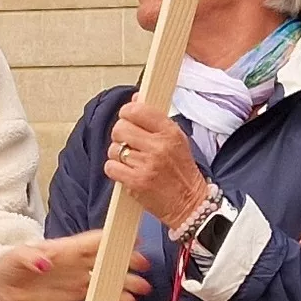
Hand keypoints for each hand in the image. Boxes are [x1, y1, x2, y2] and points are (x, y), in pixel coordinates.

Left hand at [0, 232, 150, 300]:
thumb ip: (30, 258)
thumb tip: (44, 260)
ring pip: (105, 278)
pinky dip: (112, 298)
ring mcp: (75, 279)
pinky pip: (97, 295)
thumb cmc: (8, 265)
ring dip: (124, 283)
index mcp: (63, 249)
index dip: (112, 239)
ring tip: (142, 289)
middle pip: (105, 259)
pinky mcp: (73, 296)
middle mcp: (74, 263)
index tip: (131, 238)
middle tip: (144, 266)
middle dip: (126, 261)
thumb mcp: (15, 258)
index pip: (92, 241)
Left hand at [105, 98, 211, 232]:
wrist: (189, 203)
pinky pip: (110, 167)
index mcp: (170, 132)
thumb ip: (155, 119)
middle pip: (120, 128)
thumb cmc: (181, 171)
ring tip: (132, 161)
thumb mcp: (176, 139)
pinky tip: (127, 172)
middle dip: (121, 135)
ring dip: (118, 154)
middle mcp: (159, 146)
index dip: (127, 112)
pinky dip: (115, 170)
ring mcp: (146, 164)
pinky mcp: (136, 182)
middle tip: (129, 143)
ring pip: (114, 148)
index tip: (128, 118)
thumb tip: (135, 97)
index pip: (137, 110)